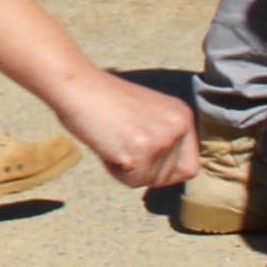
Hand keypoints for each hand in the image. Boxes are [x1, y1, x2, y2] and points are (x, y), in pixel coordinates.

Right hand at [47, 67, 195, 188]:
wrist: (78, 86)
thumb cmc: (102, 100)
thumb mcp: (147, 114)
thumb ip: (161, 136)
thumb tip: (168, 172)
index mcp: (182, 115)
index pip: (189, 165)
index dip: (164, 171)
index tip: (143, 162)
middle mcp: (178, 126)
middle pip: (170, 177)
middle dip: (144, 171)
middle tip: (122, 145)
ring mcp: (162, 139)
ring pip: (150, 180)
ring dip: (128, 170)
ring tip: (112, 141)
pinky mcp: (142, 151)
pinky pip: (132, 181)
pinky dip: (115, 170)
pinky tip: (106, 145)